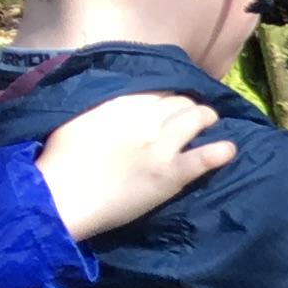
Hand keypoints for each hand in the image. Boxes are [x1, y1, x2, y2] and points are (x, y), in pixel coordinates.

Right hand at [36, 91, 235, 237]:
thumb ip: (100, 107)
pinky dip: (220, 152)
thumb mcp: (76, 118)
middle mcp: (146, 118)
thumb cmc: (59, 160)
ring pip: (197, 118)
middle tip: (188, 119)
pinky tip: (228, 151)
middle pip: (180, 101)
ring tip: (209, 126)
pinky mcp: (171, 173)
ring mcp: (161, 145)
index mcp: (121, 103)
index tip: (166, 107)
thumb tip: (112, 101)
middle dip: (187, 107)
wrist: (61, 197)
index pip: (157, 91)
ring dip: (206, 119)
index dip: (166, 99)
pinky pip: (205, 157)